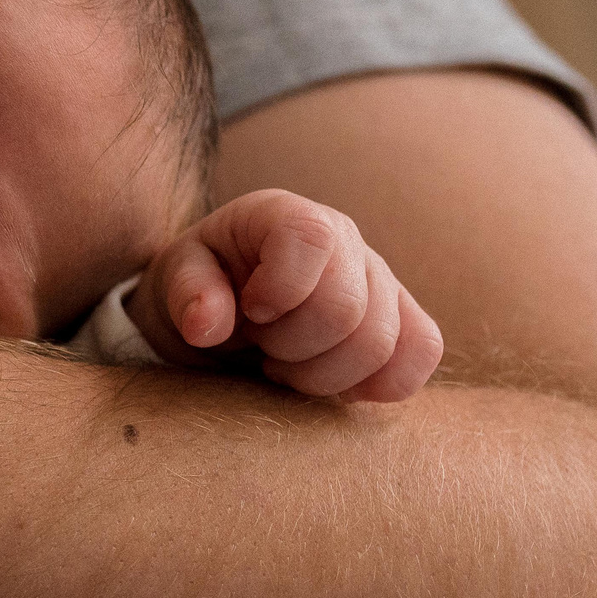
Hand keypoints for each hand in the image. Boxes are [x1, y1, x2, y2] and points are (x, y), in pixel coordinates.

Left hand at [124, 188, 444, 401]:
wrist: (224, 307)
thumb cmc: (200, 288)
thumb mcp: (173, 282)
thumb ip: (186, 293)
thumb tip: (207, 325)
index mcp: (283, 215)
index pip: (310, 238)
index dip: (281, 288)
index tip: (251, 313)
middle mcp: (343, 238)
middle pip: (347, 308)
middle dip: (292, 347)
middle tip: (262, 347)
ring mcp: (380, 278)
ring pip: (383, 342)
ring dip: (323, 374)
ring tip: (286, 364)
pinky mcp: (402, 318)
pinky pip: (423, 351)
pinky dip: (379, 382)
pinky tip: (333, 382)